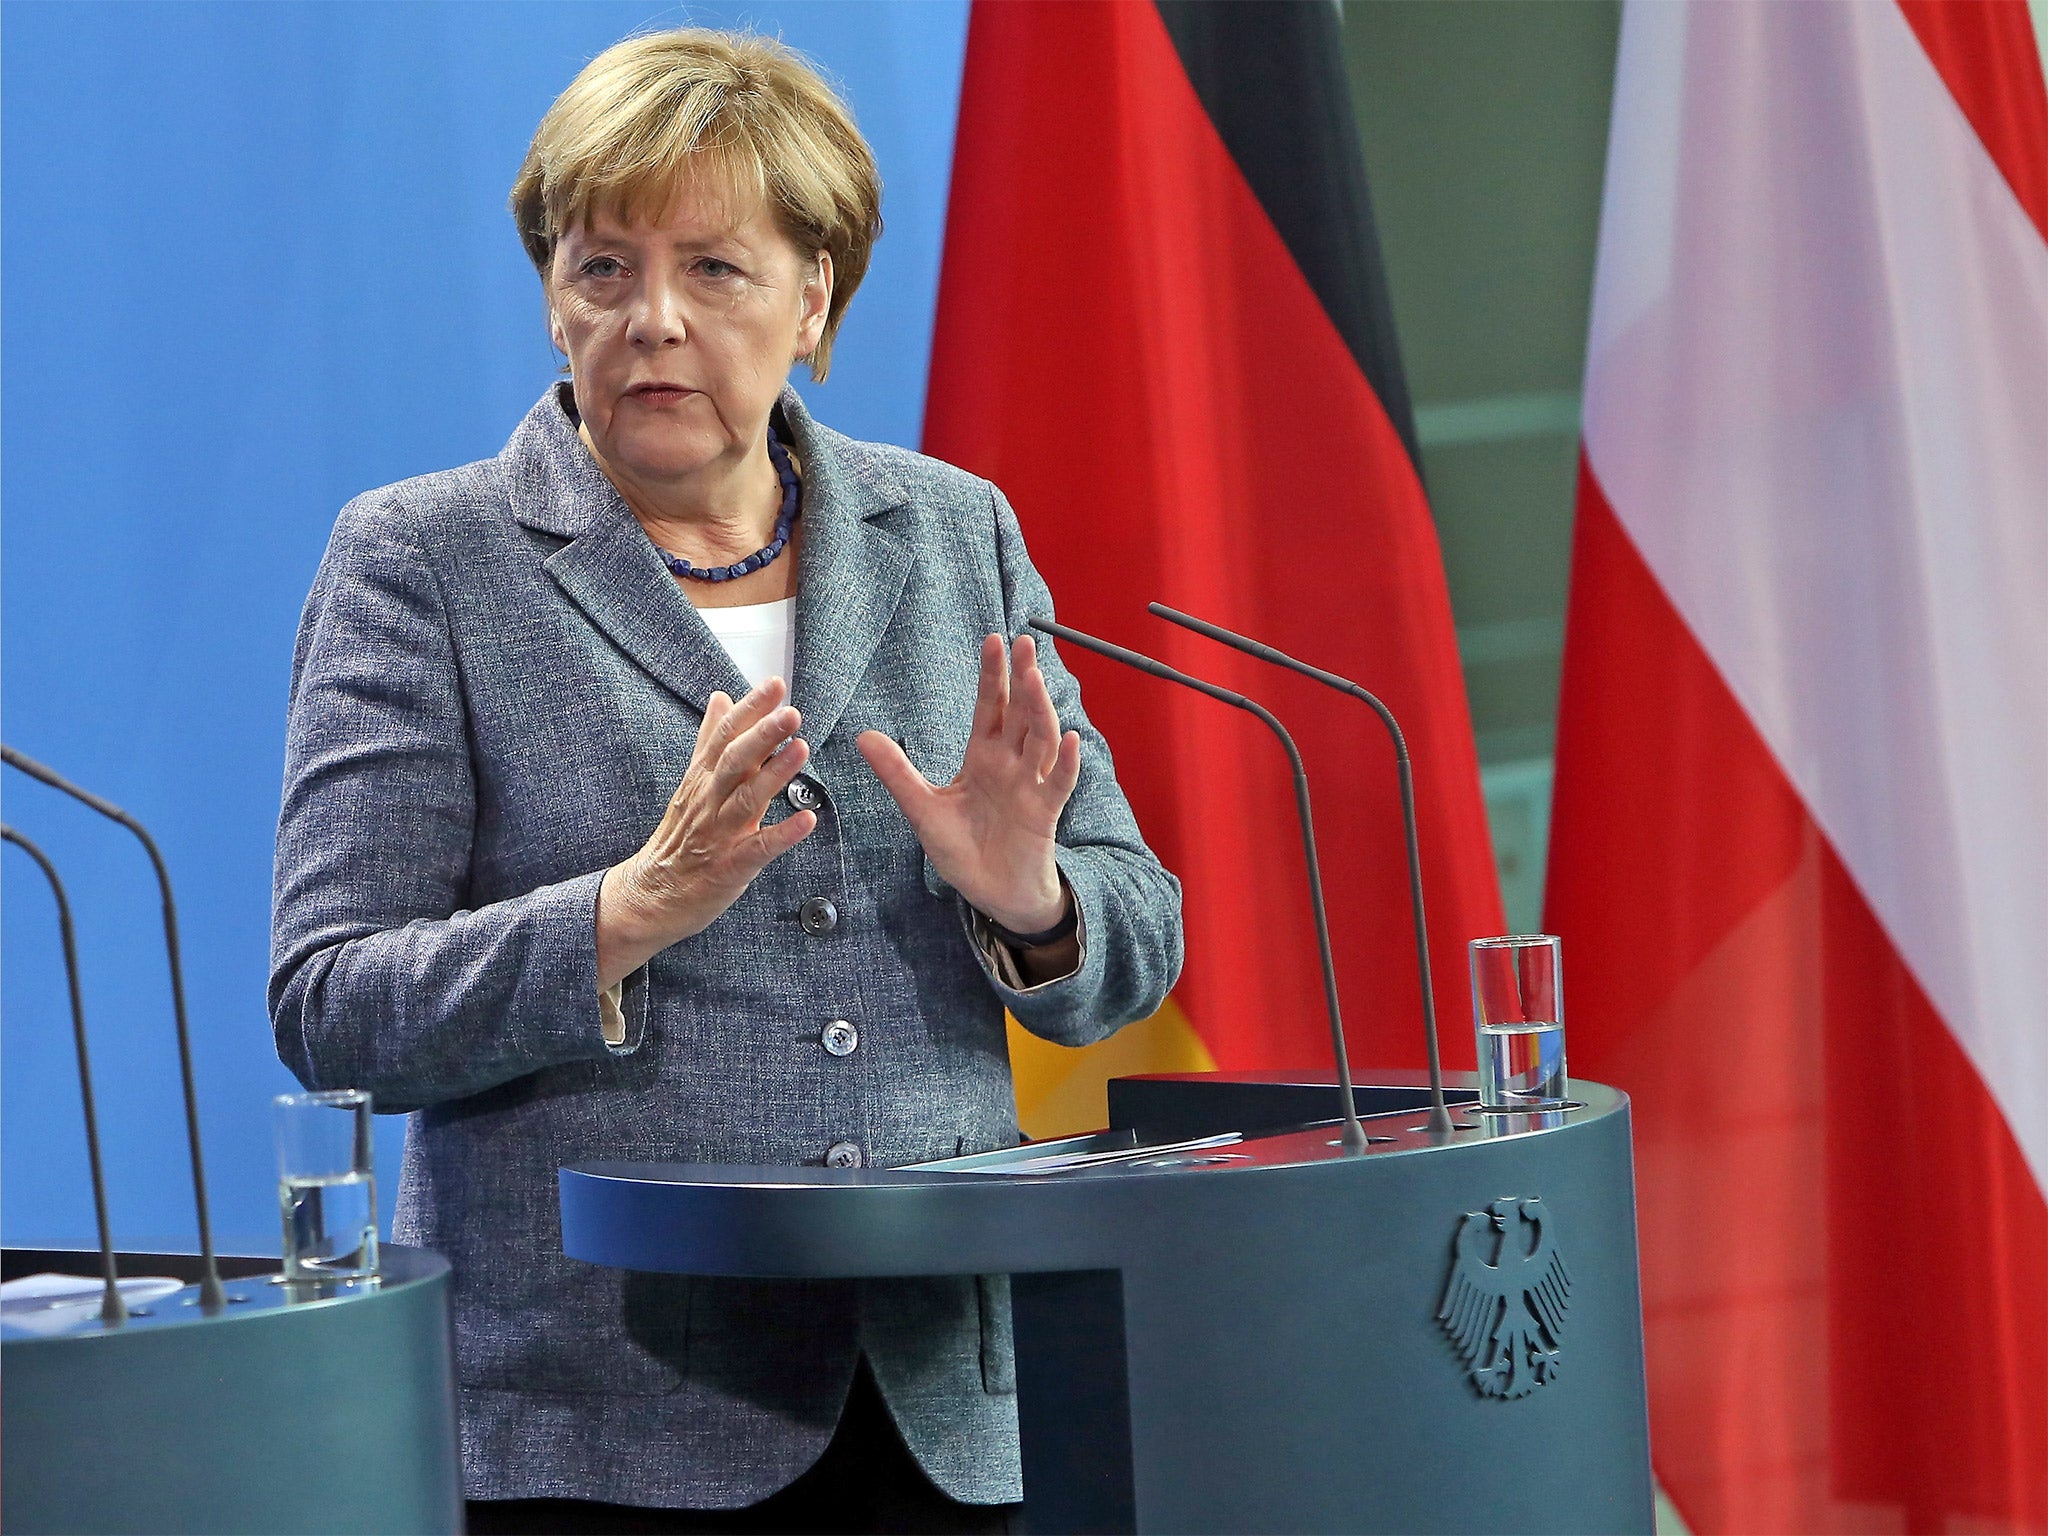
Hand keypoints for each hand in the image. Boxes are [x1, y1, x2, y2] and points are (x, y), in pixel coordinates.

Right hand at [596, 679, 814, 988]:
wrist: (650, 895)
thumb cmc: (679, 838)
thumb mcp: (692, 782)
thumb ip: (709, 740)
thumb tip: (720, 698)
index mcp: (703, 779)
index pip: (725, 736)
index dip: (750, 709)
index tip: (775, 685)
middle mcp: (709, 801)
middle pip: (734, 762)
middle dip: (762, 734)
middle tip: (790, 711)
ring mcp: (718, 834)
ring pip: (746, 799)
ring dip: (775, 774)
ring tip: (801, 749)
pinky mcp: (729, 867)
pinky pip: (758, 849)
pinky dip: (782, 835)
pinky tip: (807, 821)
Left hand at [857, 633, 1081, 933]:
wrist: (992, 893)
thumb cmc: (963, 851)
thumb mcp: (923, 809)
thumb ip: (897, 773)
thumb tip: (862, 736)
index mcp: (984, 758)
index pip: (991, 708)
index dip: (993, 676)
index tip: (994, 641)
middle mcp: (1011, 765)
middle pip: (1020, 714)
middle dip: (1022, 678)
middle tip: (1025, 642)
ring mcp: (1031, 787)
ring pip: (1041, 740)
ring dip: (1041, 709)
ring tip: (1036, 678)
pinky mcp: (1044, 814)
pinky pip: (1059, 785)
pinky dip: (1067, 764)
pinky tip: (1071, 740)